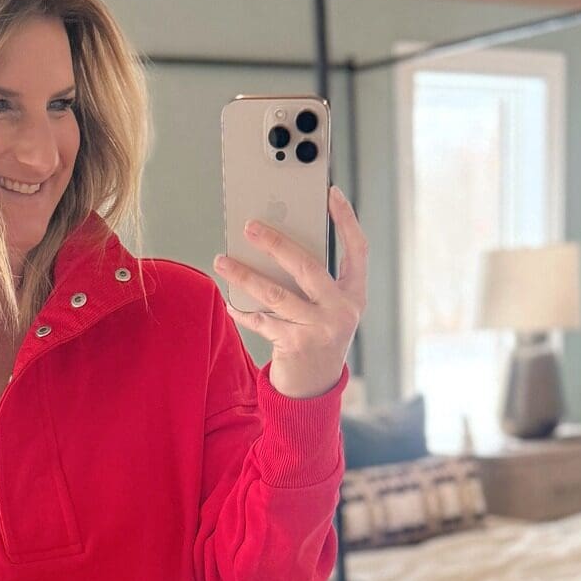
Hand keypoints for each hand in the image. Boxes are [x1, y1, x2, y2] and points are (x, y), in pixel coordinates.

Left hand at [212, 185, 365, 398]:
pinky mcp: (296, 345)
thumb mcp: (328, 308)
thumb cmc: (319, 336)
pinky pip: (262, 320)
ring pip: (276, 294)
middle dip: (276, 243)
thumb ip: (315, 281)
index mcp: (354, 295)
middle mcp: (342, 311)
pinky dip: (243, 311)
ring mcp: (320, 329)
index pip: (357, 249)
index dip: (346, 220)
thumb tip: (276, 246)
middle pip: (307, 267)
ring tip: (222, 261)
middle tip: (250, 226)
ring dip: (245, 275)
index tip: (331, 193)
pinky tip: (230, 302)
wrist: (316, 387)